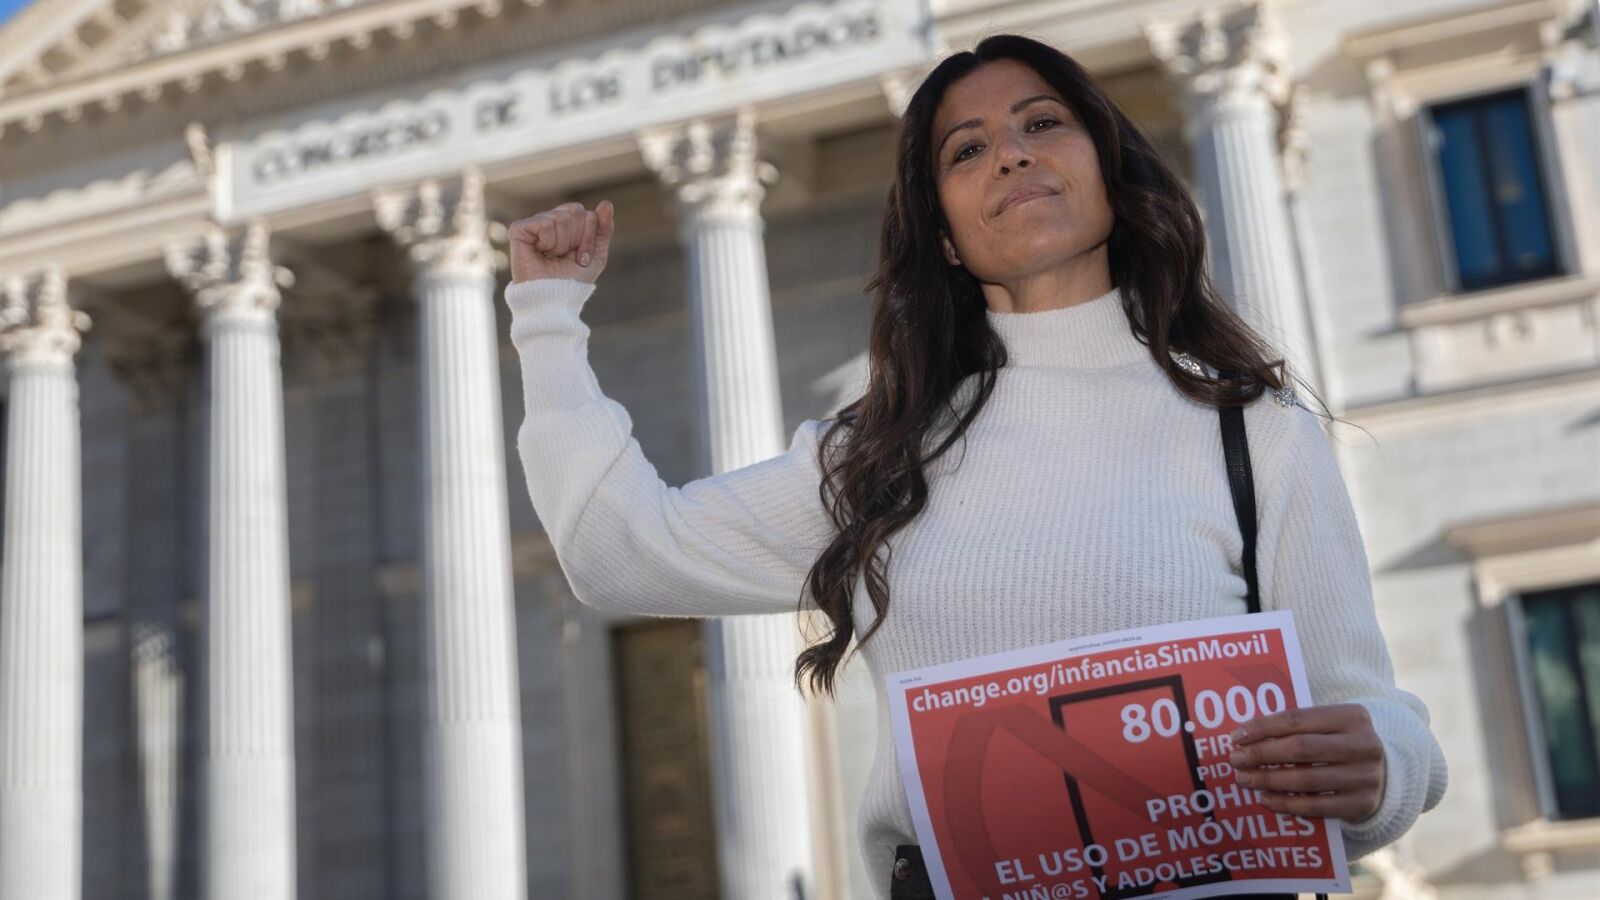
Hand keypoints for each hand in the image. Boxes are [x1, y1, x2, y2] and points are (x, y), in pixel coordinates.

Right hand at [508, 200, 613, 284]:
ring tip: (552, 257)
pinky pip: (545, 223)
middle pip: (575, 211)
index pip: (587, 214)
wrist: (553, 299)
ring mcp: (534, 224)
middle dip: (577, 239)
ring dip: (562, 244)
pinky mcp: (519, 229)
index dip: (588, 238)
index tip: (581, 259)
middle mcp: (550, 221)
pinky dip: (548, 242)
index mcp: (567, 225)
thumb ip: (603, 229)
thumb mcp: (597, 255)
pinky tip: (541, 252)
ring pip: (561, 217)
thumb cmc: (572, 281)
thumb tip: (606, 203)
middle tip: (567, 258)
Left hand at [1228, 703, 1385, 822]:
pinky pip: (1316, 807)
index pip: (1298, 719)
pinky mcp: (1361, 804)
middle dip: (1263, 754)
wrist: (1384, 774)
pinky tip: (1265, 798)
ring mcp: (1366, 777)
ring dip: (1269, 780)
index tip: (1236, 736)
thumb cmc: (1340, 743)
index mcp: (1352, 716)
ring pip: (1307, 779)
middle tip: (1236, 759)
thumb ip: (1295, 727)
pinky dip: (1286, 803)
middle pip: (1302, 749)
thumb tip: (1245, 737)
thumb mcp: (1328, 726)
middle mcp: (1364, 745)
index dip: (1264, 727)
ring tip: (1245, 778)